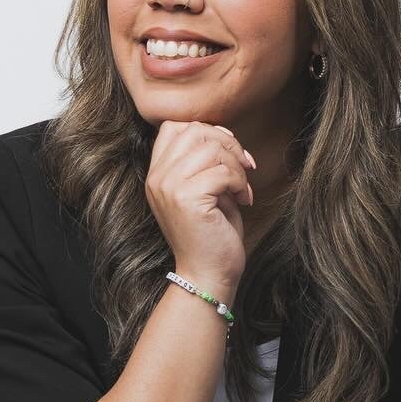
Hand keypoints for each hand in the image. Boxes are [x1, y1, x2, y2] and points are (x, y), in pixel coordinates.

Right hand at [145, 119, 255, 293]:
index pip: (174, 127)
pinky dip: (240, 183)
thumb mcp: (204, 189)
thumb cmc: (211, 233)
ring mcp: (168, 187)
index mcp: (156, 174)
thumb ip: (206, 160)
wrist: (207, 274)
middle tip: (244, 167)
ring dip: (236, 166)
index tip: (228, 152)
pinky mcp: (187, 199)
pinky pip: (223, 172)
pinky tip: (243, 200)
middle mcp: (157, 178)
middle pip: (194, 131)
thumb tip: (223, 133)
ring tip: (242, 188)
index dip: (207, 131)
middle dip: (227, 144)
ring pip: (211, 149)